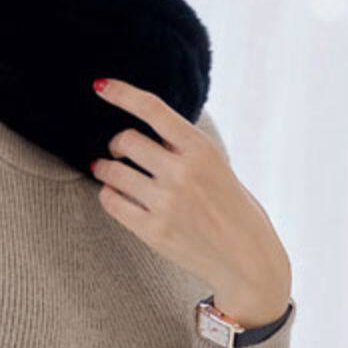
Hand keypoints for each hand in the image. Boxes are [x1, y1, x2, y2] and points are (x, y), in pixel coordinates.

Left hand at [89, 78, 291, 323]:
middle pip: (125, 141)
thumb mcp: (218, 166)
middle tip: (118, 150)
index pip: (153, 110)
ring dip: (105, 169)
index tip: (100, 87)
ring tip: (108, 170)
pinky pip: (111, 202)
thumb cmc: (233, 208)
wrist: (247, 260)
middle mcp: (182, 173)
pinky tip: (115, 194)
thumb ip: (184, 148)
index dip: (122, 93)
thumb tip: (145, 127)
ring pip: (112, 172)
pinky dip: (108, 194)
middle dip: (117, 144)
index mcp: (202, 150)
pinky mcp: (153, 231)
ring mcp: (166, 203)